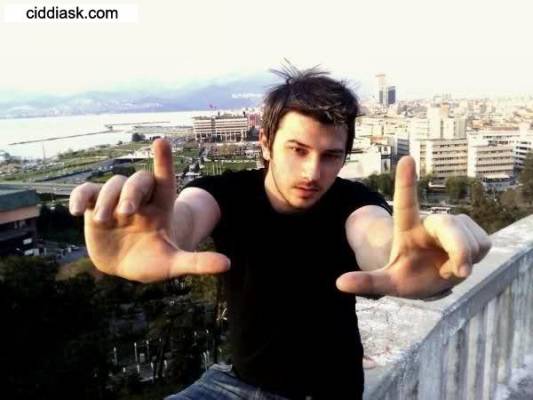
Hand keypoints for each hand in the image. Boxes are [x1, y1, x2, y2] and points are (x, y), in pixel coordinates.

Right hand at [69, 138, 229, 281]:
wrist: (126, 266)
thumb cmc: (154, 262)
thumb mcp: (174, 264)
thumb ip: (198, 262)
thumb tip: (228, 265)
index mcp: (162, 207)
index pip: (165, 179)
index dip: (164, 161)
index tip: (161, 142)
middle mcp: (140, 200)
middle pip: (138, 181)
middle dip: (132, 192)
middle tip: (126, 212)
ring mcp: (116, 201)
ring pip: (112, 185)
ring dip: (107, 200)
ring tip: (105, 221)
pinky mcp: (94, 207)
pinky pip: (85, 192)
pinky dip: (79, 197)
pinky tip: (76, 211)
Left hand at [336, 156, 491, 297]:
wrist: (431, 279)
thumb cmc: (408, 276)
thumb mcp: (387, 282)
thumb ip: (367, 282)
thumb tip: (339, 283)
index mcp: (407, 228)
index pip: (406, 202)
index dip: (406, 182)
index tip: (406, 159)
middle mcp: (430, 222)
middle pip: (448, 226)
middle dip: (459, 247)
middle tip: (461, 271)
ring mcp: (453, 225)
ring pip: (468, 240)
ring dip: (462, 261)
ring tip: (446, 267)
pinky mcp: (472, 230)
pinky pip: (482, 244)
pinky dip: (474, 259)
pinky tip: (462, 262)